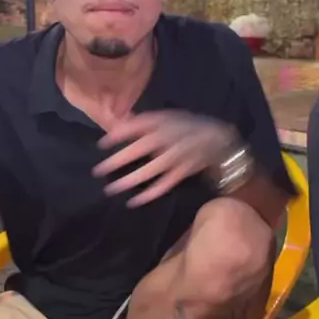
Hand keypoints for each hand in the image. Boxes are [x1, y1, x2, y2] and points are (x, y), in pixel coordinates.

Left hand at [94, 110, 235, 206]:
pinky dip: (150, 194)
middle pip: (141, 149)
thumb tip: (121, 119)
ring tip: (111, 189)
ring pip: (151, 170)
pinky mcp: (183, 172)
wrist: (220, 140)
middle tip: (98, 171)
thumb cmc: (189, 127)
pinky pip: (164, 185)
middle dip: (119, 160)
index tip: (101, 144)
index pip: (137, 125)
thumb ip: (145, 120)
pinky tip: (134, 201)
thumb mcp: (169, 116)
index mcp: (163, 122)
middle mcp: (169, 138)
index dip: (118, 134)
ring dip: (130, 180)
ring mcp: (177, 156)